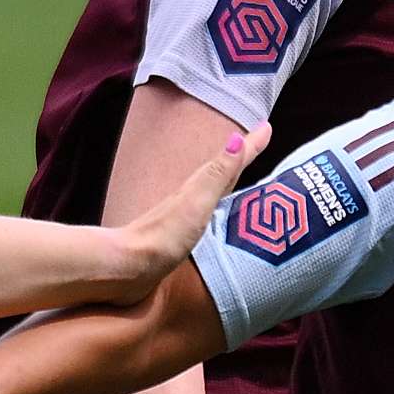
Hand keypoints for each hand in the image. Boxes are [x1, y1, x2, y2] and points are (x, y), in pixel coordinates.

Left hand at [106, 125, 272, 302]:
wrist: (127, 268)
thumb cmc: (162, 235)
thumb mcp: (197, 201)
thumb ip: (218, 173)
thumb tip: (237, 137)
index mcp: (199, 187)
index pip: (231, 161)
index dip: (250, 145)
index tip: (266, 126)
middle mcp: (192, 198)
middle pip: (224, 172)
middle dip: (243, 157)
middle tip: (260, 144)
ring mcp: (185, 219)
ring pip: (216, 193)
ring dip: (232, 183)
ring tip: (247, 179)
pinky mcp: (181, 240)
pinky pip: (211, 217)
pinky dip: (223, 211)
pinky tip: (223, 219)